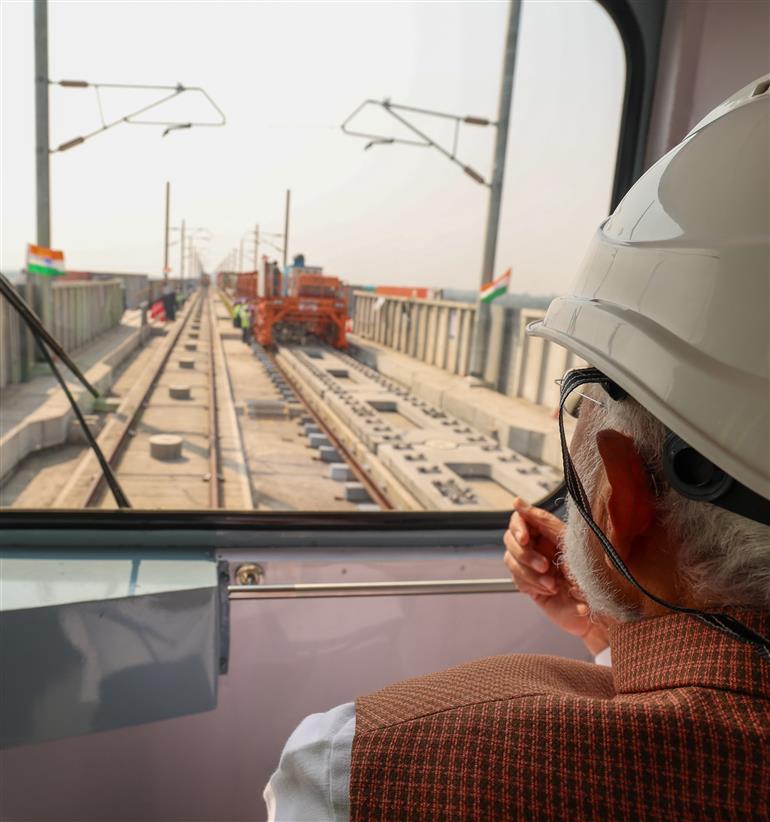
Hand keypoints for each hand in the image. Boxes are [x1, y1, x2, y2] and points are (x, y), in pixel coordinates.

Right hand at [503, 498, 608, 654]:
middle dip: (526, 555)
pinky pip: (518, 580)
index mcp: (548, 531)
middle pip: (510, 540)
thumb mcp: (569, 543)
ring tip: (553, 584)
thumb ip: (543, 521)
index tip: (525, 539)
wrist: (600, 609)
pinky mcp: (531, 585)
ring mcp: (532, 566)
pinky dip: (533, 585)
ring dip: (530, 574)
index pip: (520, 520)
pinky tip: (550, 590)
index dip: (518, 527)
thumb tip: (517, 501)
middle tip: (545, 567)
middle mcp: (538, 546)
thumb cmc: (593, 573)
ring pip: (511, 561)